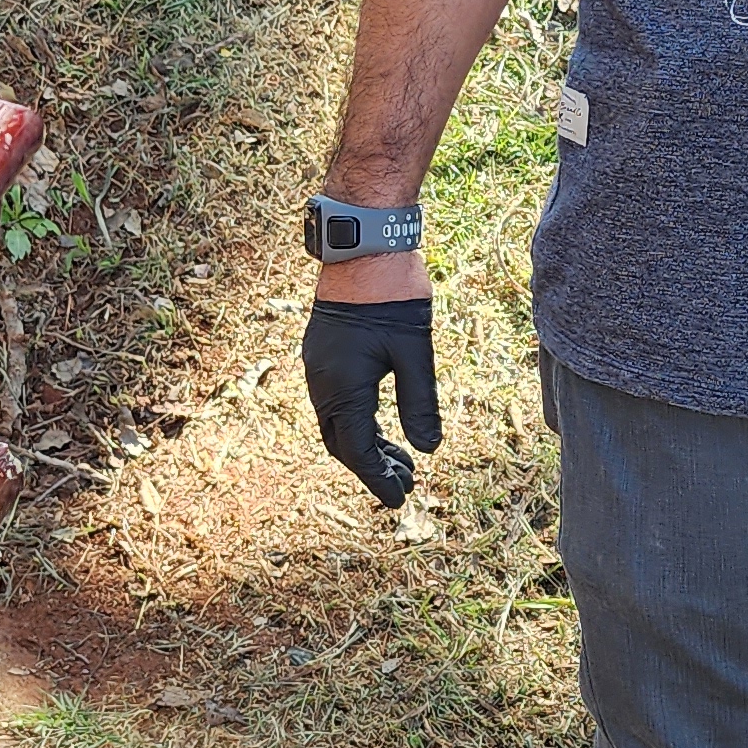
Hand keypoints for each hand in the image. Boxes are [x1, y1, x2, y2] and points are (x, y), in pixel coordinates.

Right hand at [301, 295, 439, 507]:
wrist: (362, 248)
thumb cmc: (392, 296)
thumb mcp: (414, 354)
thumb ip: (419, 403)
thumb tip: (429, 449)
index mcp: (344, 389)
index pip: (358, 452)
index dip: (379, 479)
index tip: (400, 498)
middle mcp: (322, 384)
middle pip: (342, 444)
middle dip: (372, 468)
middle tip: (406, 481)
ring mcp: (318, 369)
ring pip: (336, 425)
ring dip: (365, 446)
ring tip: (400, 457)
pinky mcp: (322, 356)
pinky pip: (333, 404)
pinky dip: (357, 423)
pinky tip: (381, 424)